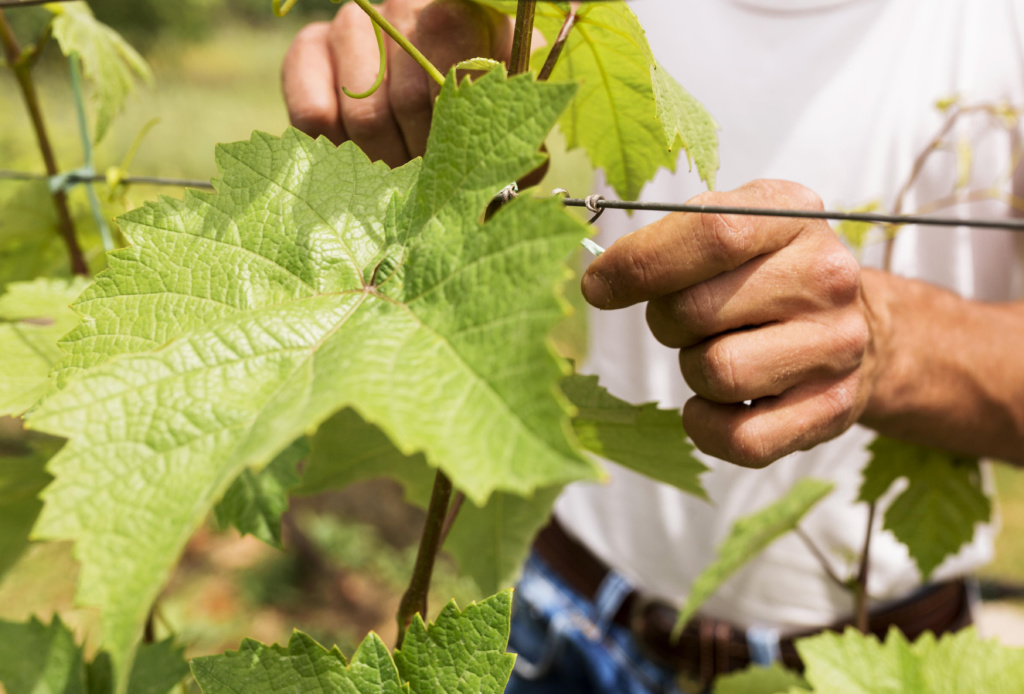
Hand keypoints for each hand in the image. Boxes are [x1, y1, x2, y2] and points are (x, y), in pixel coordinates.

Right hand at [281, 0, 511, 167]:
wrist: (399, 117)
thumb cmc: (472, 128)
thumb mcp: (504, 130)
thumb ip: (514, 142)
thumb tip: (510, 176)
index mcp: (470, 18)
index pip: (457, 75)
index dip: (453, 135)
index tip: (456, 167)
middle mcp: (410, 6)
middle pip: (411, 102)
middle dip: (422, 160)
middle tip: (427, 183)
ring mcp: (355, 23)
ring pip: (364, 114)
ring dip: (382, 165)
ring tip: (396, 176)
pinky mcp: (308, 47)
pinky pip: (314, 114)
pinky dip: (337, 154)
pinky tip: (356, 157)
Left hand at [582, 180, 878, 467]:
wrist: (860, 327)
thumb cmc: (768, 274)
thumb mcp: (732, 228)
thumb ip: (669, 240)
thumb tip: (600, 283)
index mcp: (792, 216)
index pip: (711, 234)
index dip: (639, 265)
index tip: (598, 286)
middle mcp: (826, 276)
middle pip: (695, 310)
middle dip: (666, 321)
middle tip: (686, 321)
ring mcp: (836, 345)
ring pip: (716, 373)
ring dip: (693, 369)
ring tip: (717, 352)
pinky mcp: (832, 408)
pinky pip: (742, 438)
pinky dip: (708, 426)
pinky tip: (715, 404)